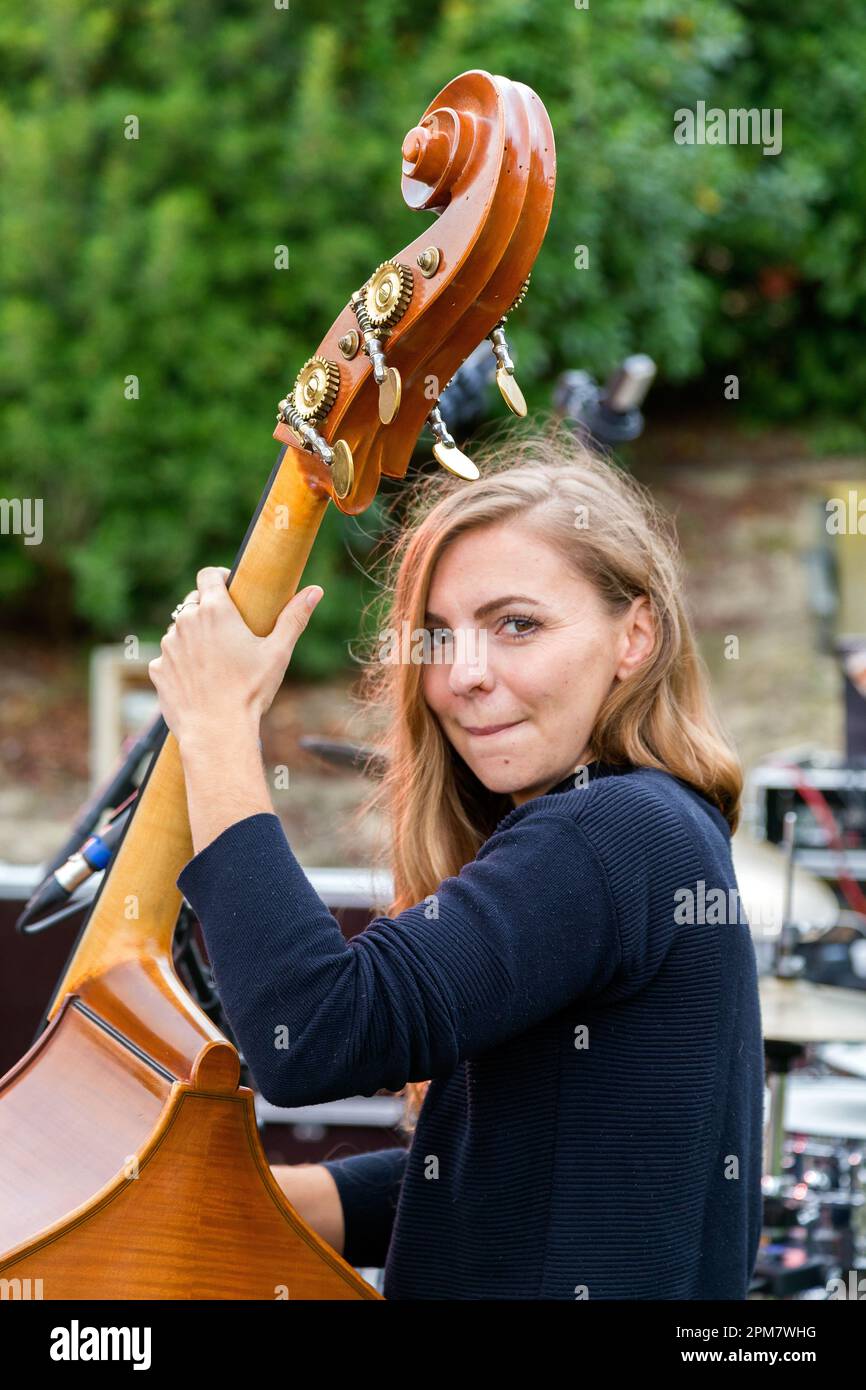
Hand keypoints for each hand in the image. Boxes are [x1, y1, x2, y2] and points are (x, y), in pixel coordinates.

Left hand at [148, 566, 323, 748]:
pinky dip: (181, 663)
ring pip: (179, 630)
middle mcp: (185, 622)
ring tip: (215, 660)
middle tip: (228, 630)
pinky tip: (199, 680)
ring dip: (193, 637)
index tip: (230, 587)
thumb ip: (294, 618)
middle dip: (208, 610)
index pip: (208, 575)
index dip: (219, 577)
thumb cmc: (250, 691)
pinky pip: (169, 658)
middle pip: (193, 602)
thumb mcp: (278, 653)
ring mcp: (168, 646)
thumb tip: (315, 591)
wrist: (216, 731)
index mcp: (215, 610)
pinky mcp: (158, 669)